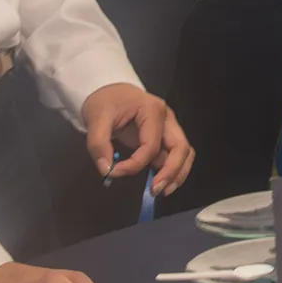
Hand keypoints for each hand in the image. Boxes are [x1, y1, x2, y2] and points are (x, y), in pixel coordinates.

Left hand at [81, 82, 193, 198]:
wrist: (110, 91)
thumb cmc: (105, 102)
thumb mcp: (96, 120)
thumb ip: (99, 145)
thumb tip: (106, 170)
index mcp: (152, 111)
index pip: (151, 145)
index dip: (135, 164)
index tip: (114, 172)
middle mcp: (168, 119)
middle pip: (181, 148)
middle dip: (170, 172)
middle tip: (154, 191)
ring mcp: (170, 127)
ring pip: (184, 153)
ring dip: (177, 174)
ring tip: (162, 191)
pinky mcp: (166, 136)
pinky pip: (177, 154)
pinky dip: (173, 170)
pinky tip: (161, 182)